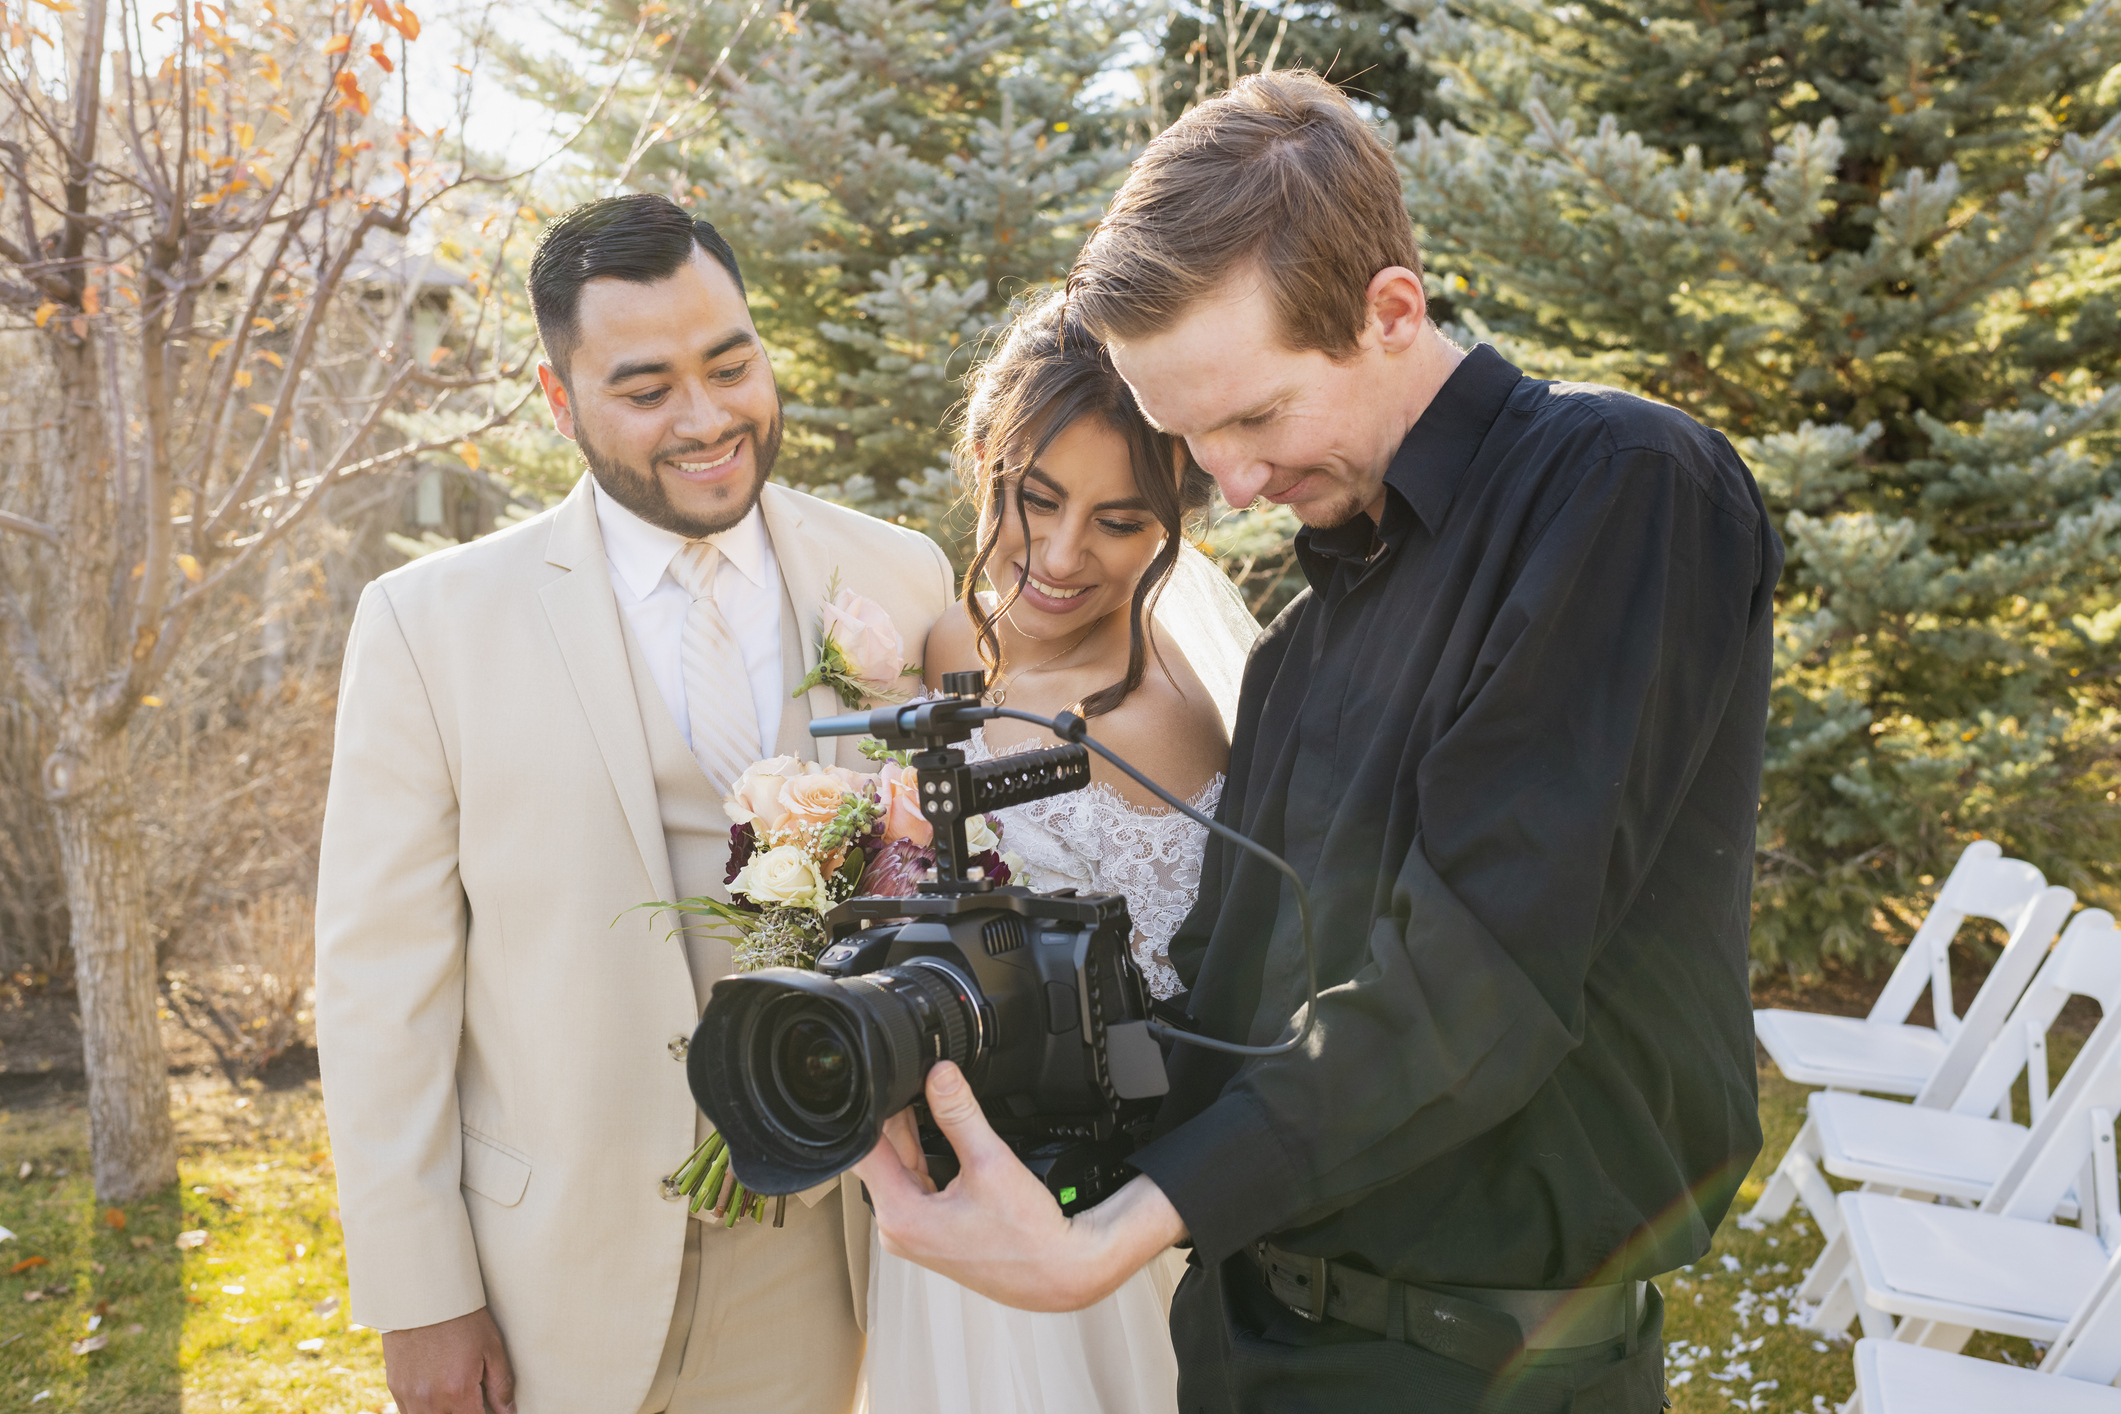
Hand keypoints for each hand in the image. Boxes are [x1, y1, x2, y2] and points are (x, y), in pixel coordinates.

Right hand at [382, 1306, 516, 1413]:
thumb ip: (501, 1386)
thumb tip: (508, 1413)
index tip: (489, 1407)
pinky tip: (436, 1396)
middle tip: (473, 1398)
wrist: (422, 1296)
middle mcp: (431, 1400)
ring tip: (455, 1397)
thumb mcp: (491, 1347)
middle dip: (465, 1412)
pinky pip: (409, 1413)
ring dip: (444, 1412)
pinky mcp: (396, 1388)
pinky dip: (424, 1409)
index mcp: (458, 1392)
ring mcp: (410, 1396)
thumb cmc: (462, 1319)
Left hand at [853, 1060, 1187, 1311]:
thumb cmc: (1028, 1237)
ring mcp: (913, 1233)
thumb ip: (959, 1113)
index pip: (866, 1148)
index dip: (876, 1110)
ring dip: (913, 1138)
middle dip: (898, 1120)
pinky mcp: (930, 1232)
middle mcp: (898, 1228)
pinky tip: (943, 1138)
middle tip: (922, 1085)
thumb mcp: (991, 1162)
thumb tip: (939, 1075)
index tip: (893, 1083)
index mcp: (900, 1216)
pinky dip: (925, 1159)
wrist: (1058, 1273)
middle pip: (880, 1158)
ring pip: (898, 1169)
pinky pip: (915, 1185)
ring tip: (935, 1108)